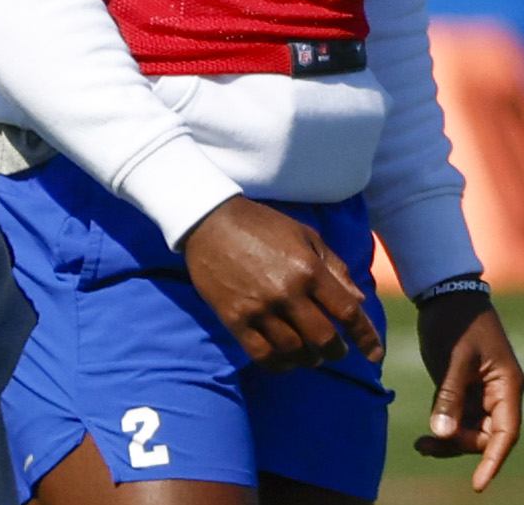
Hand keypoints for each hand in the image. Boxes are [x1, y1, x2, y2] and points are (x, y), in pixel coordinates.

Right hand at [182, 195, 383, 369]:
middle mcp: (287, 292)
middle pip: (324, 339)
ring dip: (309, 358)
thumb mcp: (304, 235)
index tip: (375, 355)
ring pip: (295, 351)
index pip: (347, 312)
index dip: (366, 338)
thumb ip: (333, 267)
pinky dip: (280, 364)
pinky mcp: (235, 318)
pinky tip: (285, 359)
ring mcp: (259, 308)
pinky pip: (263, 355)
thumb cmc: (261, 225)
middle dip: (336, 351)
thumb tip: (359, 301)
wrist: (208, 219)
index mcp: (308, 269)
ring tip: (310, 355)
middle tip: (334, 350)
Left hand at [415, 293, 521, 489]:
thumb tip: (443, 433)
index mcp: (507, 387)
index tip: (477, 484)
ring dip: (449, 438)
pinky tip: (426, 437)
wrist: (443, 292)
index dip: (492, 460)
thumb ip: (449, 396)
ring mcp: (480, 391)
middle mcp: (498, 393)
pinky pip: (457, 415)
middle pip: (486, 435)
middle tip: (427, 444)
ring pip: (470, 428)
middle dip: (460, 445)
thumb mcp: (452, 358)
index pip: (504, 433)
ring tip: (421, 445)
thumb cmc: (455, 321)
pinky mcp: (462, 386)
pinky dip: (444, 426)